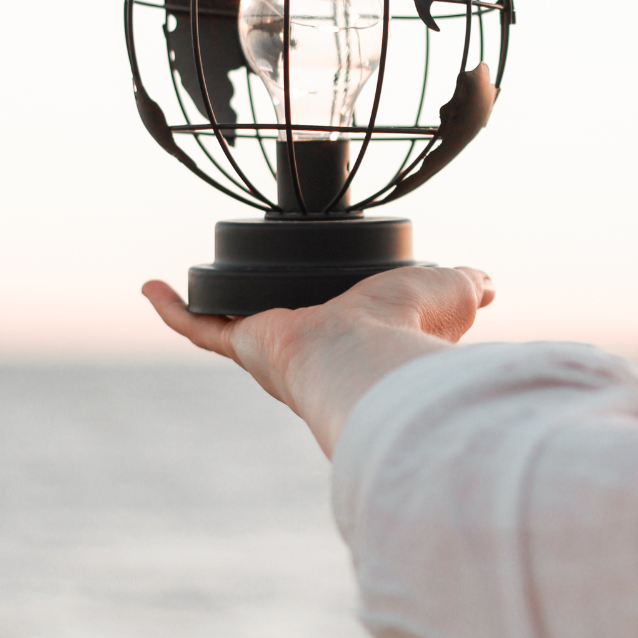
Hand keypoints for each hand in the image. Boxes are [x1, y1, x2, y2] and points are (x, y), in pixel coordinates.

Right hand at [142, 266, 494, 456]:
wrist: (368, 357)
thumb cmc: (413, 329)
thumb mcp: (451, 292)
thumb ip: (467, 286)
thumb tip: (488, 284)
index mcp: (354, 335)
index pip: (334, 319)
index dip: (326, 302)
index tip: (320, 288)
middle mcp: (308, 347)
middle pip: (276, 321)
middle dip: (260, 307)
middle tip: (248, 280)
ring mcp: (270, 347)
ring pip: (229, 323)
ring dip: (206, 306)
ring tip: (185, 282)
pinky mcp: (240, 342)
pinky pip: (197, 325)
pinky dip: (172, 307)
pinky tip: (150, 286)